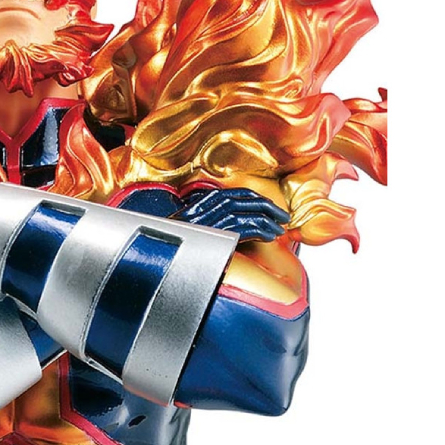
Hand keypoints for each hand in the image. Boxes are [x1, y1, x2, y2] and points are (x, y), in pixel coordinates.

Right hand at [172, 188, 289, 241]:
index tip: (271, 208)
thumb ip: (209, 218)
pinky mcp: (219, 232)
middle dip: (270, 208)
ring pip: (251, 213)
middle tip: (284, 217)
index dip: (258, 200)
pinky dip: (262, 232)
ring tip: (279, 230)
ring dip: (270, 222)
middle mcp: (211, 205)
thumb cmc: (175, 242)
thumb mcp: (191, 224)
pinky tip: (269, 238)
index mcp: (205, 200)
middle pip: (248, 200)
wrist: (160, 250)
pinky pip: (247, 228)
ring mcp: (214, 218)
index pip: (238, 194)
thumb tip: (229, 223)